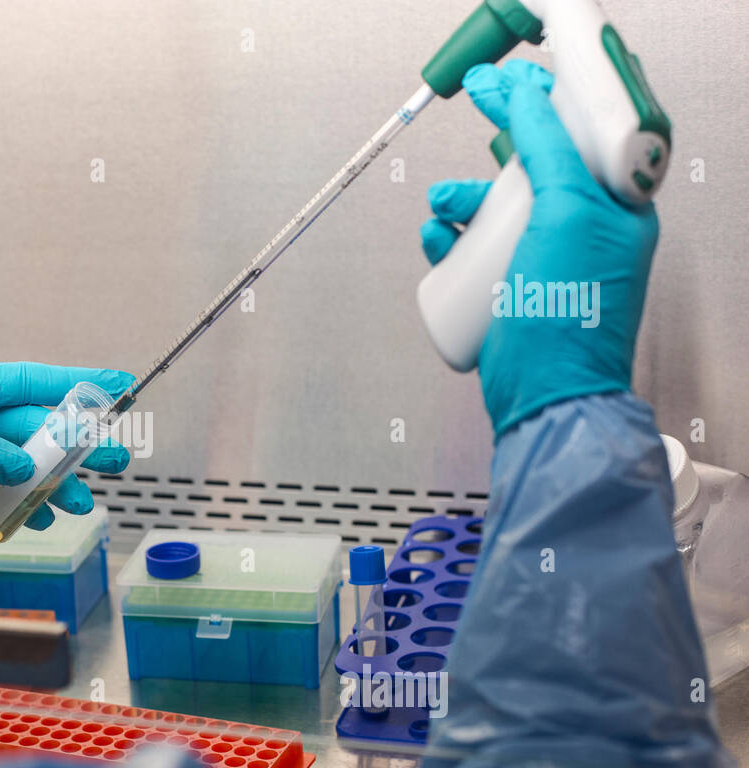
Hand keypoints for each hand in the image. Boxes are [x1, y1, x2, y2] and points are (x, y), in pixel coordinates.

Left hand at [0, 362, 133, 540]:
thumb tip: (28, 467)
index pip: (31, 381)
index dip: (75, 385)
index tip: (118, 386)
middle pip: (36, 429)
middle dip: (74, 445)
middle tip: (113, 459)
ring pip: (24, 468)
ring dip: (53, 485)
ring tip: (82, 505)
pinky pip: (2, 497)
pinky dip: (23, 508)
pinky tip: (43, 519)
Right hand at [420, 60, 659, 435]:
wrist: (544, 397)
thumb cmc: (567, 318)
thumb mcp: (567, 216)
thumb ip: (552, 152)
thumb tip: (530, 99)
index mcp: (615, 210)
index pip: (578, 139)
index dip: (540, 108)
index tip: (503, 86)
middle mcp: (582, 233)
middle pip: (529, 174)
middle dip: (490, 159)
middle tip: (462, 144)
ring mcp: (543, 264)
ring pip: (493, 213)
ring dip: (459, 202)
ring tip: (440, 210)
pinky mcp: (509, 291)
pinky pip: (471, 253)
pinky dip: (447, 241)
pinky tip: (435, 242)